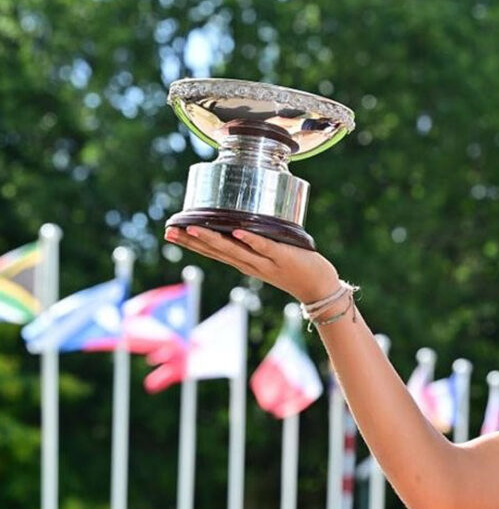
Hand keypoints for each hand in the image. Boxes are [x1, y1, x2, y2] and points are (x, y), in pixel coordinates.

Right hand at [164, 225, 342, 303]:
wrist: (319, 288)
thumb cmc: (295, 267)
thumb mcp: (268, 255)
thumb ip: (254, 242)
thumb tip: (240, 220)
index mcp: (245, 262)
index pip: (212, 252)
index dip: (190, 243)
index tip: (170, 232)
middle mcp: (250, 264)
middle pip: (216, 252)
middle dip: (192, 241)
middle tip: (170, 231)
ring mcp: (266, 262)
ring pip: (235, 251)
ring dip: (213, 239)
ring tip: (194, 228)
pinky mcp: (283, 257)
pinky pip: (264, 247)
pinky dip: (250, 240)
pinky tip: (237, 232)